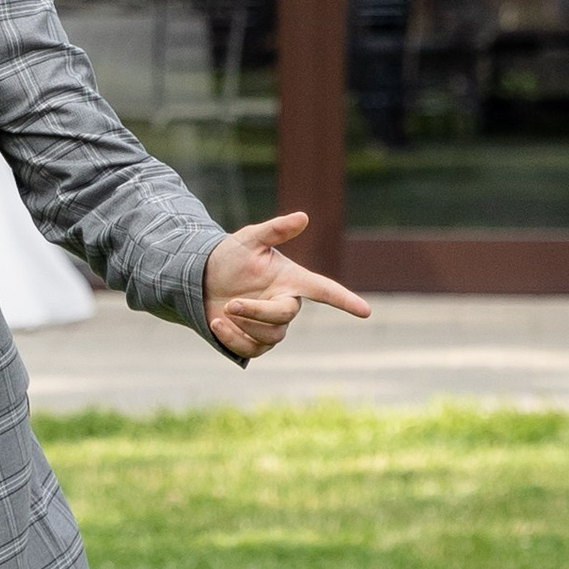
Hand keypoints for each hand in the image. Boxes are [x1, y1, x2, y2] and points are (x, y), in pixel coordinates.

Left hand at [203, 214, 371, 360]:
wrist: (203, 280)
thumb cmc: (230, 257)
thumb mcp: (250, 239)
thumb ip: (276, 230)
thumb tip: (304, 217)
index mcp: (292, 281)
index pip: (324, 290)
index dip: (345, 300)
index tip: (365, 312)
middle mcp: (286, 304)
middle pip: (285, 317)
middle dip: (257, 312)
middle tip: (231, 304)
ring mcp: (273, 327)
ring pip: (270, 336)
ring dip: (243, 324)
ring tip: (224, 309)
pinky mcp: (256, 343)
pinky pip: (252, 350)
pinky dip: (232, 338)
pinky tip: (217, 323)